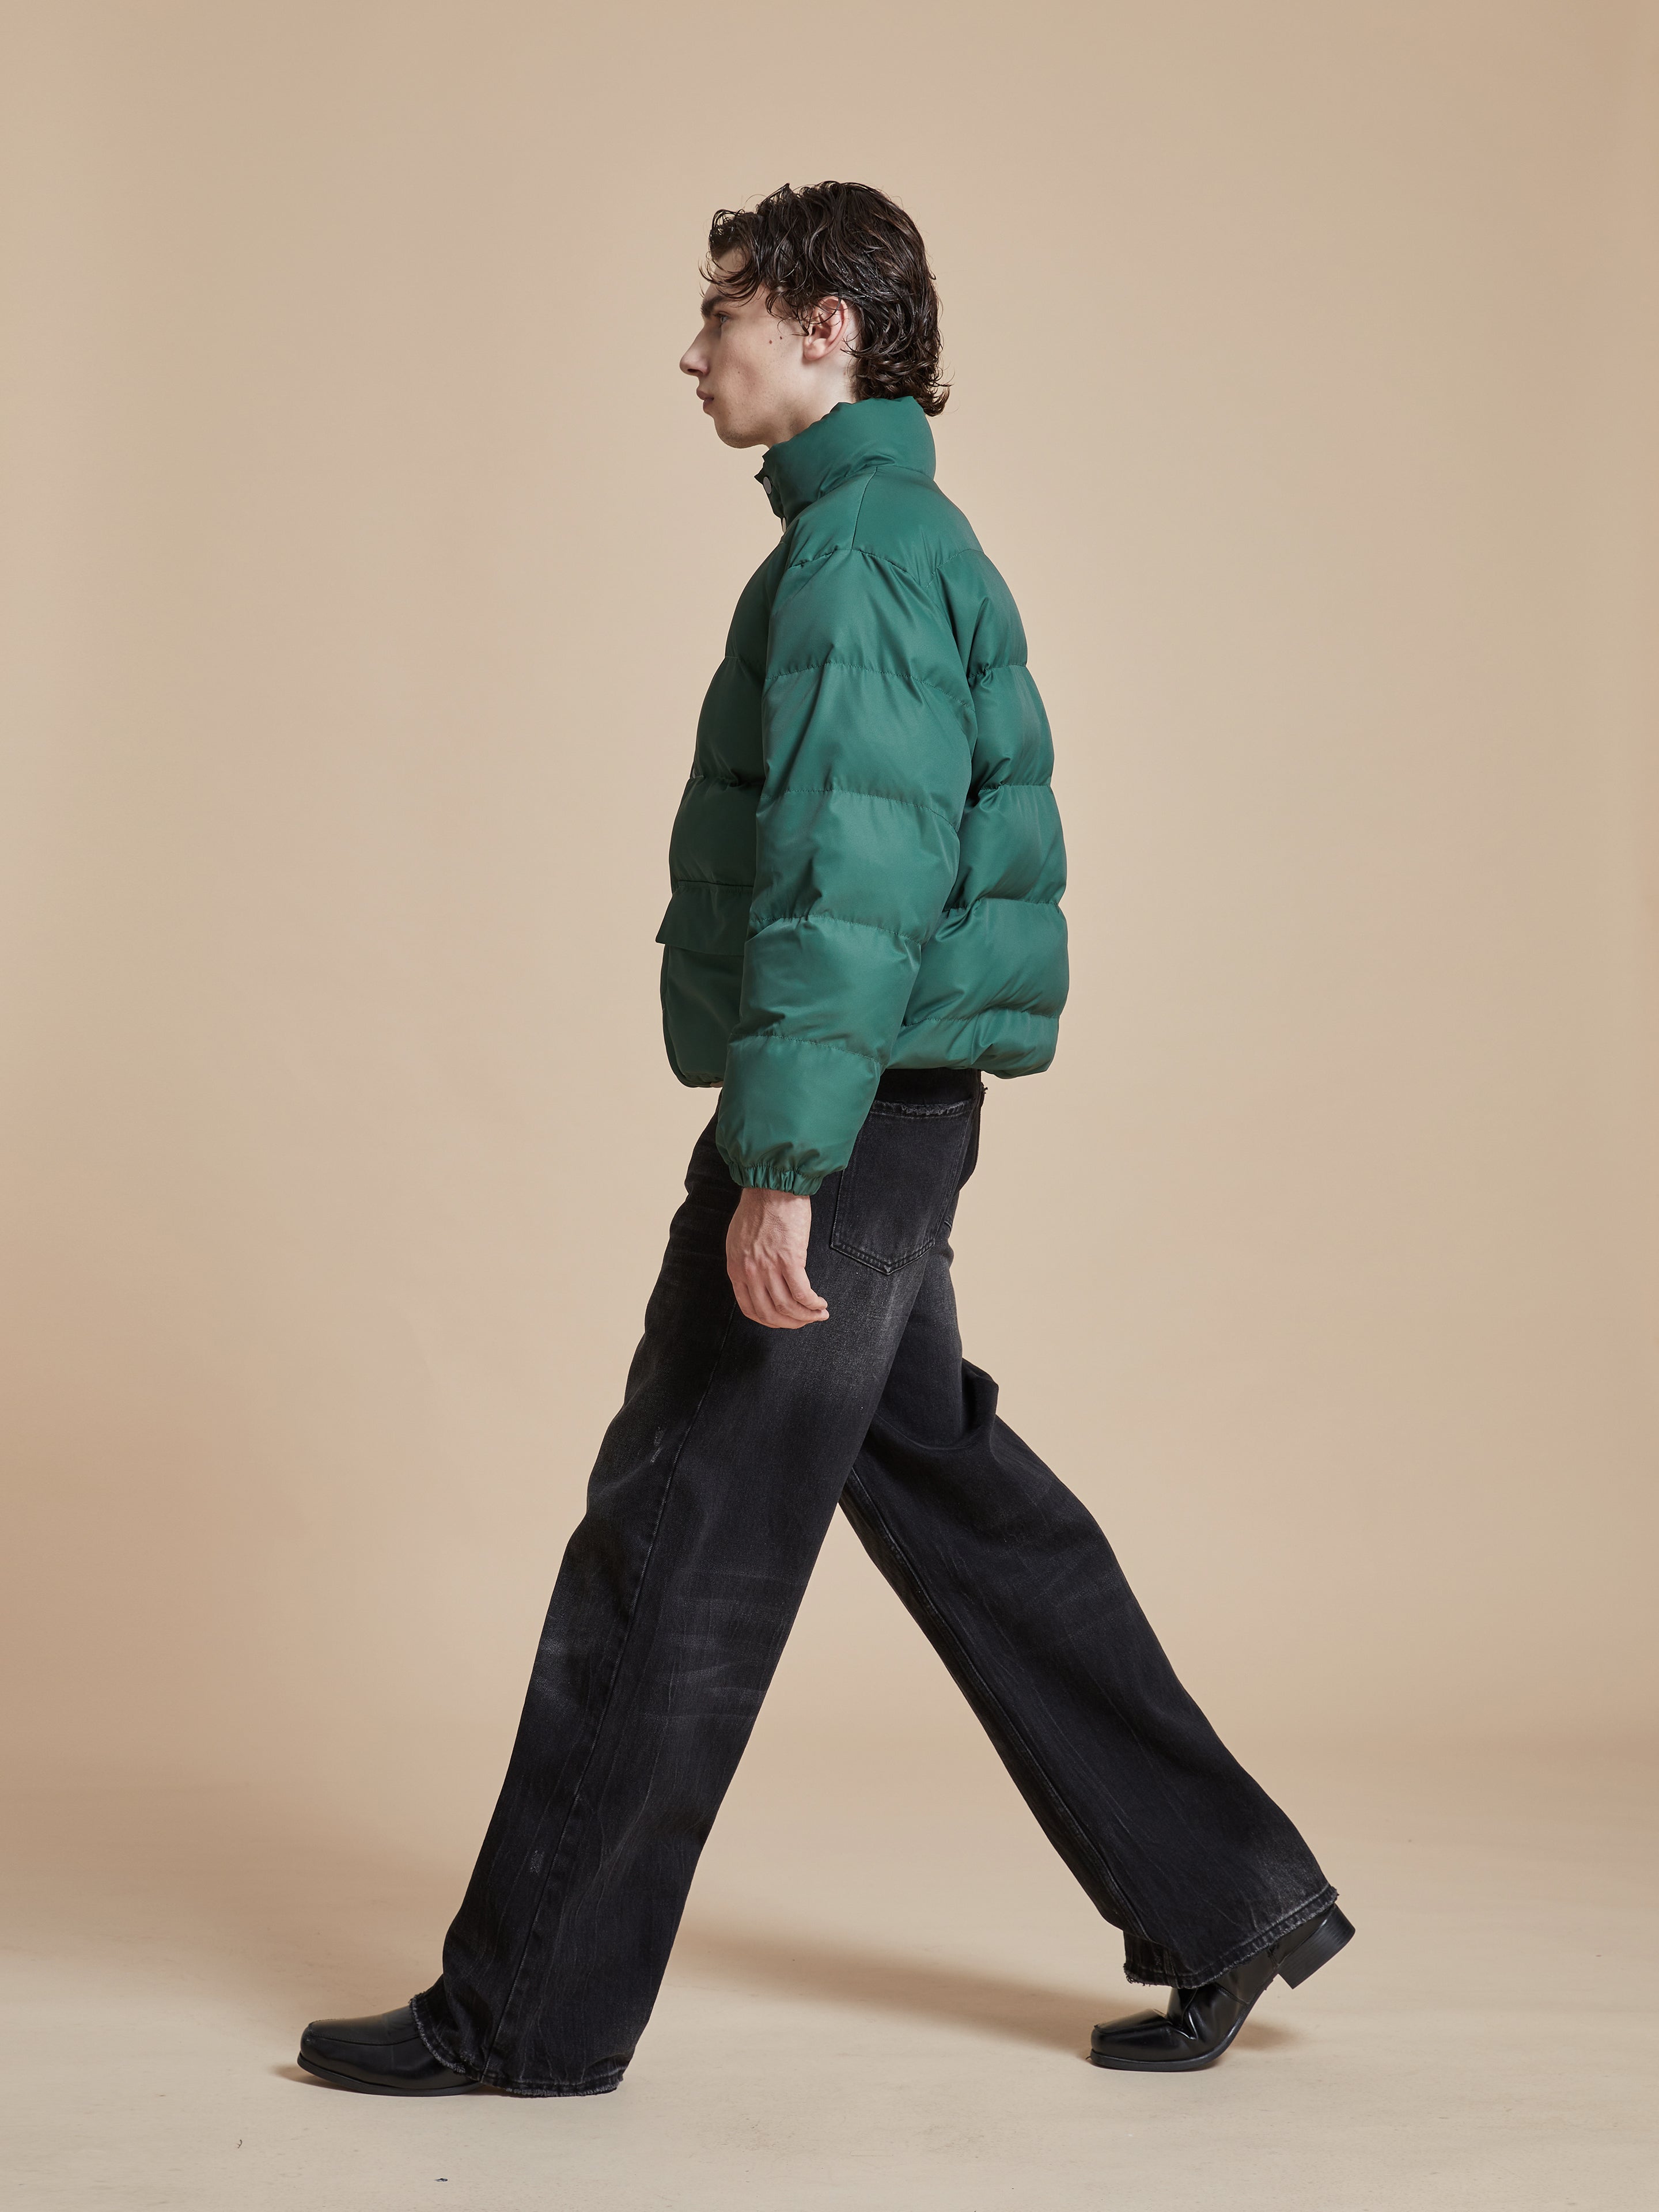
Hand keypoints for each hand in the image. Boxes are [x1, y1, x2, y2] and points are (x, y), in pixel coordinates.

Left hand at [726, 1188, 829, 1329]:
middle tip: (805, 1322)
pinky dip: (813, 1303)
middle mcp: (750, 1272)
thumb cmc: (758, 1208)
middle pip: (771, 1313)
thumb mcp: (739, 1241)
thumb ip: (746, 1265)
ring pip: (788, 1306)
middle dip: (790, 1323)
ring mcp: (770, 1267)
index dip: (770, 1321)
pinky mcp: (790, 1259)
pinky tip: (820, 1304)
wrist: (771, 1187)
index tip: (784, 1321)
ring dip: (806, 1316)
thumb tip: (761, 1283)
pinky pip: (803, 1292)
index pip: (750, 1309)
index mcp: (736, 1269)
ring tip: (819, 1314)